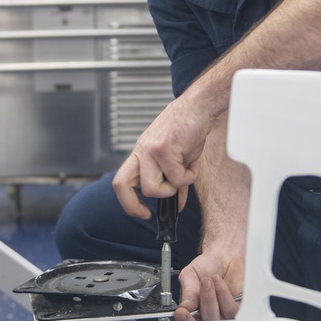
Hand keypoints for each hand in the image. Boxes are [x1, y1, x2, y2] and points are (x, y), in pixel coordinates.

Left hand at [111, 97, 210, 218]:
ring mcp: (149, 150)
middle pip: (122, 185)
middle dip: (133, 206)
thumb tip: (178, 205)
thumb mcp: (177, 158)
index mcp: (140, 154)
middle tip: (150, 213)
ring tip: (186, 173)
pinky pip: (177, 179)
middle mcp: (141, 151)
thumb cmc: (188, 130)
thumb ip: (174, 181)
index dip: (127, 202)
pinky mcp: (163, 149)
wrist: (198, 106)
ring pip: (152, 189)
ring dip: (173, 189)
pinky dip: (190, 177)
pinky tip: (194, 163)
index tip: (142, 213)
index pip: (121, 181)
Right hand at [173, 251, 243, 320]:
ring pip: (219, 318)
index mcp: (194, 311)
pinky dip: (224, 295)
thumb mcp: (190, 274)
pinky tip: (219, 283)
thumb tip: (183, 308)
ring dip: (213, 298)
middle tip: (204, 284)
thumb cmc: (207, 266)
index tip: (182, 313)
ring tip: (210, 280)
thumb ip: (187, 292)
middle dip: (205, 303)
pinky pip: (232, 311)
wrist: (224, 254)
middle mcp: (209, 315)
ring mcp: (224, 314)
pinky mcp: (238, 309)